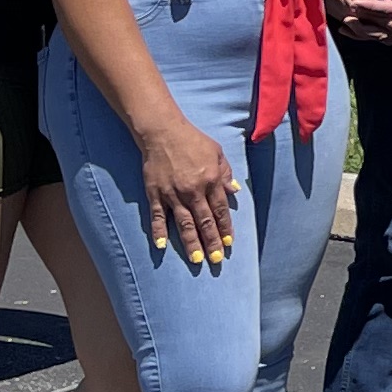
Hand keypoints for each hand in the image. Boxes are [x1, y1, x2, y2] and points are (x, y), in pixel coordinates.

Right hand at [138, 113, 239, 269]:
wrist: (162, 131)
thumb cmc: (192, 140)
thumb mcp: (217, 152)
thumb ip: (226, 173)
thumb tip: (236, 192)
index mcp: (211, 180)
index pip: (220, 210)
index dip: (225, 228)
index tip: (229, 243)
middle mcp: (194, 190)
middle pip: (205, 221)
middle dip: (212, 242)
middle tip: (216, 260)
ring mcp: (173, 193)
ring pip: (184, 223)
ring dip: (191, 243)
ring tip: (197, 260)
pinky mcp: (155, 193)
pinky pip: (157, 216)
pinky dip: (159, 231)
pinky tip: (162, 246)